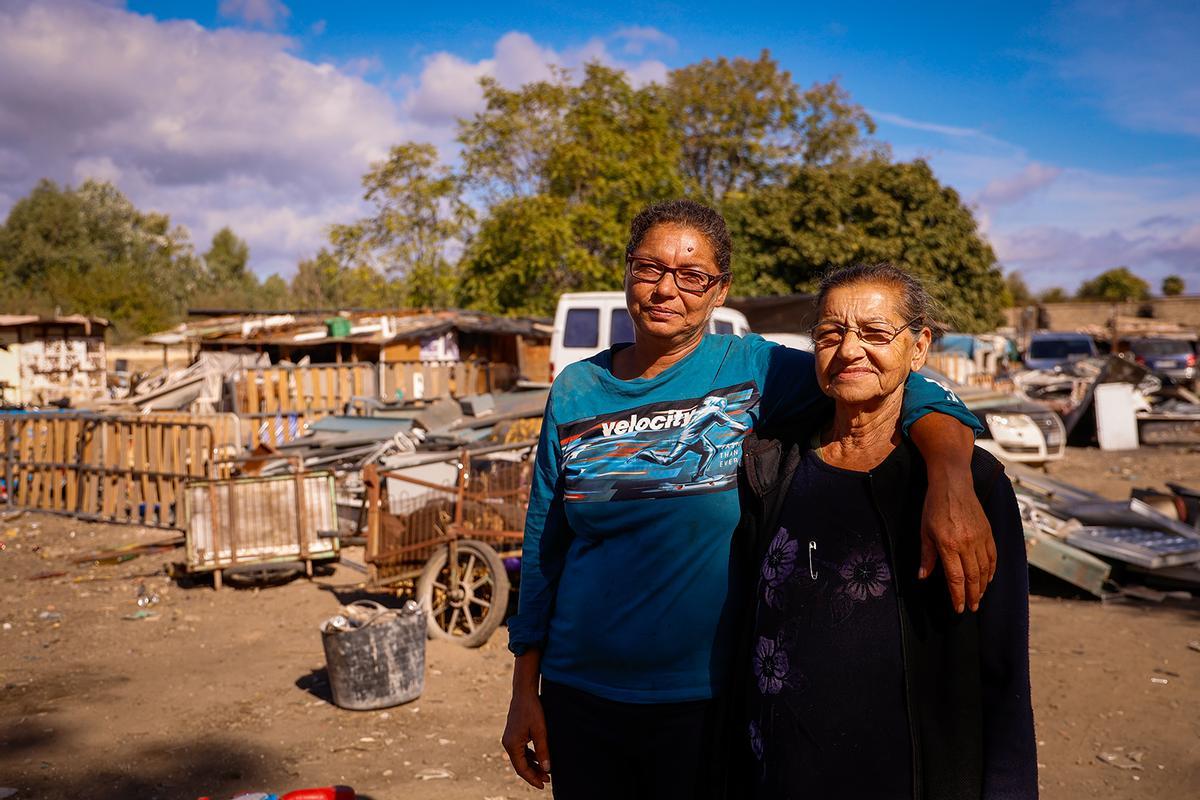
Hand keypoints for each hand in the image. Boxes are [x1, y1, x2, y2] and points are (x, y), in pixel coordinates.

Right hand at [501, 653, 550, 788]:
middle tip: (547, 780)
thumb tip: (546, 768)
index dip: (532, 778)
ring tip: (546, 771)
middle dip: (534, 773)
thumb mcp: (540, 731)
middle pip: (520, 765)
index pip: (521, 769)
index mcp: (512, 745)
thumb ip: (543, 750)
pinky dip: (530, 756)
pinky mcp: (513, 734)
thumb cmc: (532, 709)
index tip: (543, 784)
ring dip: (532, 765)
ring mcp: (509, 739)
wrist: (524, 692)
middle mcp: (508, 743)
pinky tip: (539, 758)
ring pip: (521, 758)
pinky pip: (521, 750)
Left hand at [919, 472, 995, 612]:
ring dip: (983, 586)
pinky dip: (992, 570)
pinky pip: (993, 556)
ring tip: (979, 597)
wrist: (953, 483)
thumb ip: (926, 556)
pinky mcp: (988, 532)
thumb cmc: (934, 506)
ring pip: (985, 569)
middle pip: (973, 577)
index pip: (955, 578)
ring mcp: (980, 538)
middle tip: (972, 608)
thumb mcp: (925, 531)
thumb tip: (922, 577)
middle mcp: (967, 544)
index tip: (959, 608)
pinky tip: (989, 578)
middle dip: (973, 596)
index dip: (958, 596)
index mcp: (948, 545)